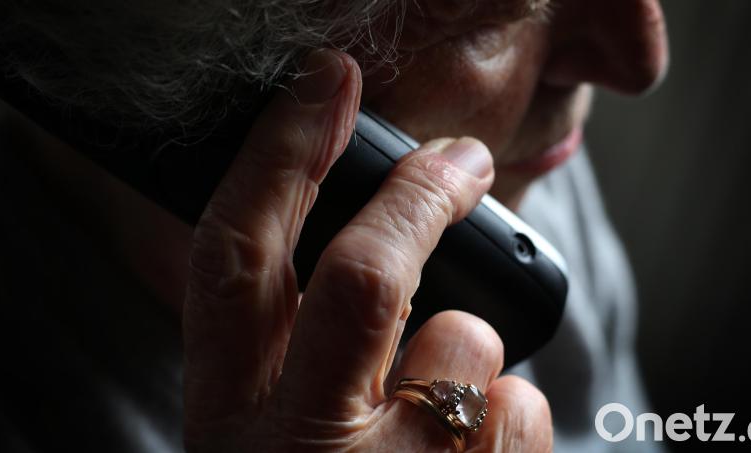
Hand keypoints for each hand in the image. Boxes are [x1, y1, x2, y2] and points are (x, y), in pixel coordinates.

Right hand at [182, 49, 552, 451]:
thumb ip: (295, 350)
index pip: (235, 259)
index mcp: (230, 420)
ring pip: (465, 341)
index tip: (323, 85)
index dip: (278, 157)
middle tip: (461, 160)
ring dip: (468, 347)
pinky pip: (520, 404)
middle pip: (360, 277)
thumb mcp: (273, 431)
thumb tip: (381, 260)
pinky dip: (511, 409)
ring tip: (441, 405)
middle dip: (416, 195)